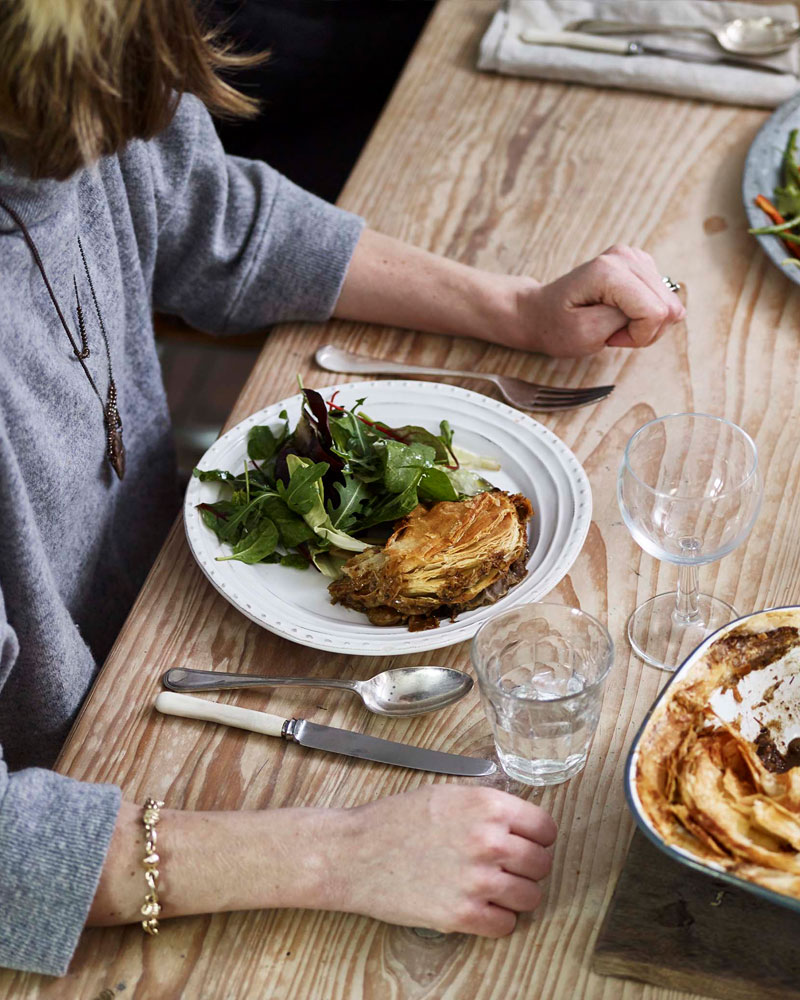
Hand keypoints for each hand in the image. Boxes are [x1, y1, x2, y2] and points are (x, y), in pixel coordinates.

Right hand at [327, 785, 556, 936]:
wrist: (356, 853)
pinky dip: (498, 920)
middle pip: (542, 864)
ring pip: (530, 897)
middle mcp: (488, 842)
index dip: (540, 837)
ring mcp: (476, 881)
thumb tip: (518, 822)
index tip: (532, 844)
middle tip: (512, 868)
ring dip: (517, 895)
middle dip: (530, 867)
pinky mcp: (461, 915)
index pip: (545, 828)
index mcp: (487, 806)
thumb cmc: (396, 821)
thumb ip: (486, 807)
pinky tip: (481, 907)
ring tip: (496, 889)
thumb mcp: (447, 795)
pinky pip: (506, 926)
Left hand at [513, 245, 685, 357]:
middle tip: (613, 333)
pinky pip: (663, 298)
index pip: (655, 311)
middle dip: (645, 330)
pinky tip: (620, 314)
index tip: (610, 338)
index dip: (639, 335)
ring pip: (670, 304)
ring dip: (645, 324)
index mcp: (609, 271)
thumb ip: (625, 321)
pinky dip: (645, 314)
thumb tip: (662, 310)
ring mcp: (634, 257)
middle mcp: (625, 256)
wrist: (541, 313)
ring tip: (614, 323)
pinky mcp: (640, 264)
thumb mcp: (586, 334)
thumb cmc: (557, 327)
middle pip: (668, 307)